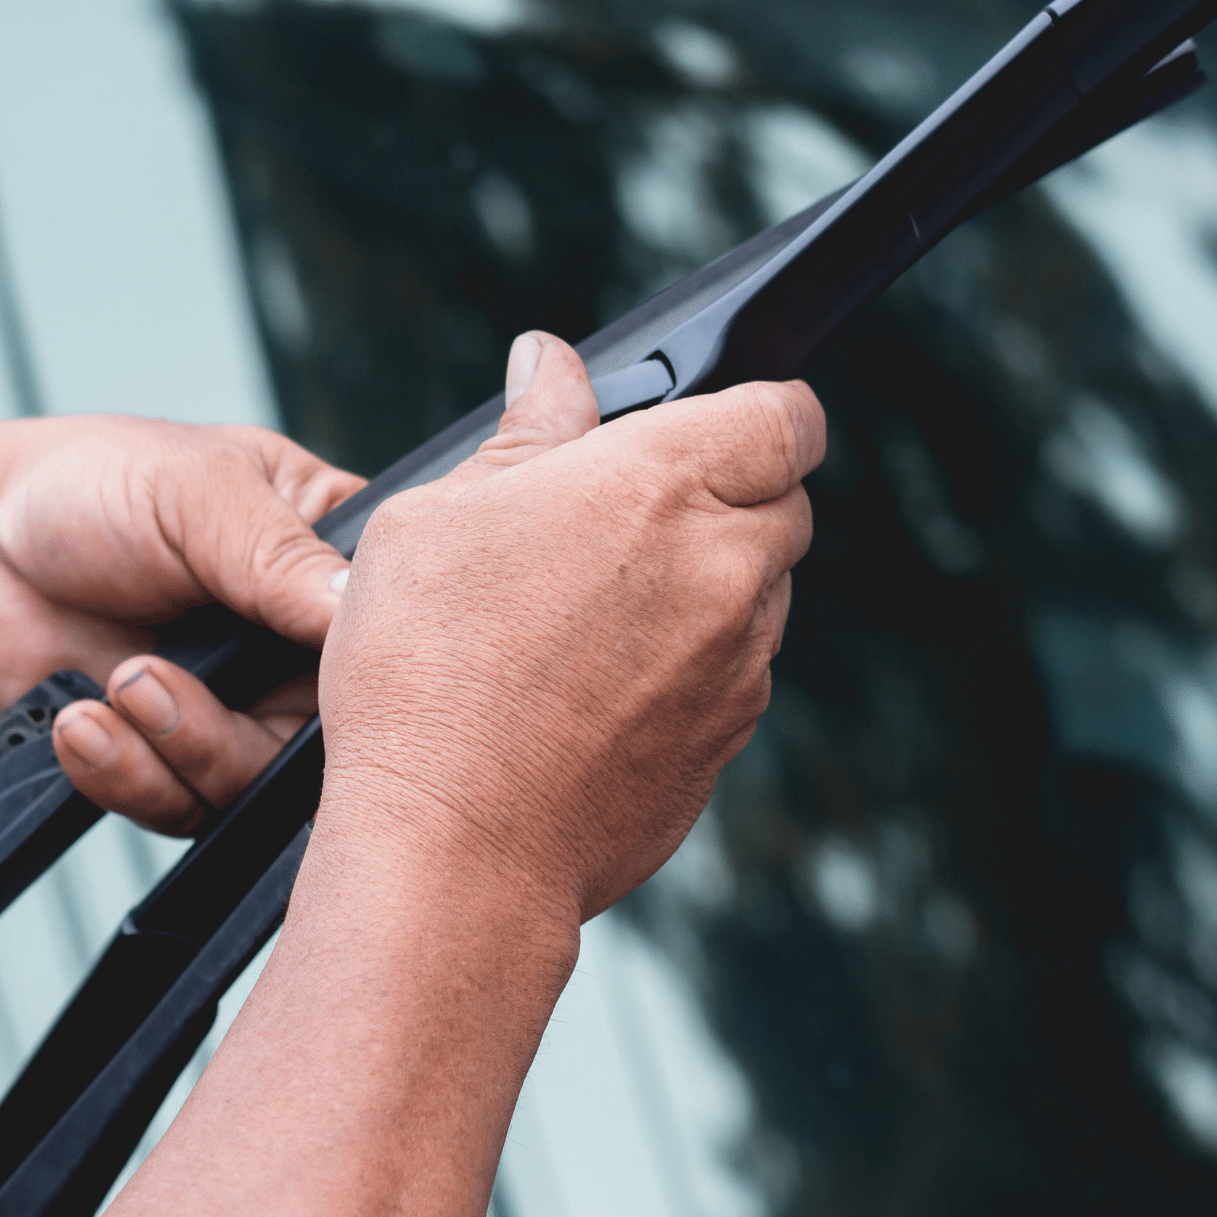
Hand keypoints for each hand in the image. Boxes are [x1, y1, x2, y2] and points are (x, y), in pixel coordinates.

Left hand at [0, 418, 361, 833]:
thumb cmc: (102, 484)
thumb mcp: (200, 494)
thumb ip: (281, 556)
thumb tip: (363, 612)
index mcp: (333, 567)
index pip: (389, 635)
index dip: (362, 668)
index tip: (296, 668)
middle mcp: (299, 654)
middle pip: (327, 740)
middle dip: (239, 730)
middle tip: (156, 683)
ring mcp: (240, 713)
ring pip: (250, 786)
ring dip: (173, 751)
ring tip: (113, 690)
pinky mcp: (173, 762)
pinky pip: (177, 807)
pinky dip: (125, 775)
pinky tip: (80, 723)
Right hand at [314, 332, 823, 921]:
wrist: (456, 850)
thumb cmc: (427, 679)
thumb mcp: (438, 516)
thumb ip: (526, 432)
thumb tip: (551, 366)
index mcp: (662, 484)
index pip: (788, 415)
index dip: (762, 411)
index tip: (714, 423)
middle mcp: (725, 567)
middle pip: (783, 502)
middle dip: (726, 496)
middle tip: (623, 523)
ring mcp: (739, 662)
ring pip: (762, 592)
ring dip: (709, 583)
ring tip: (592, 616)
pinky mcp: (730, 739)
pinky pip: (736, 674)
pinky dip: (690, 665)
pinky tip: (597, 686)